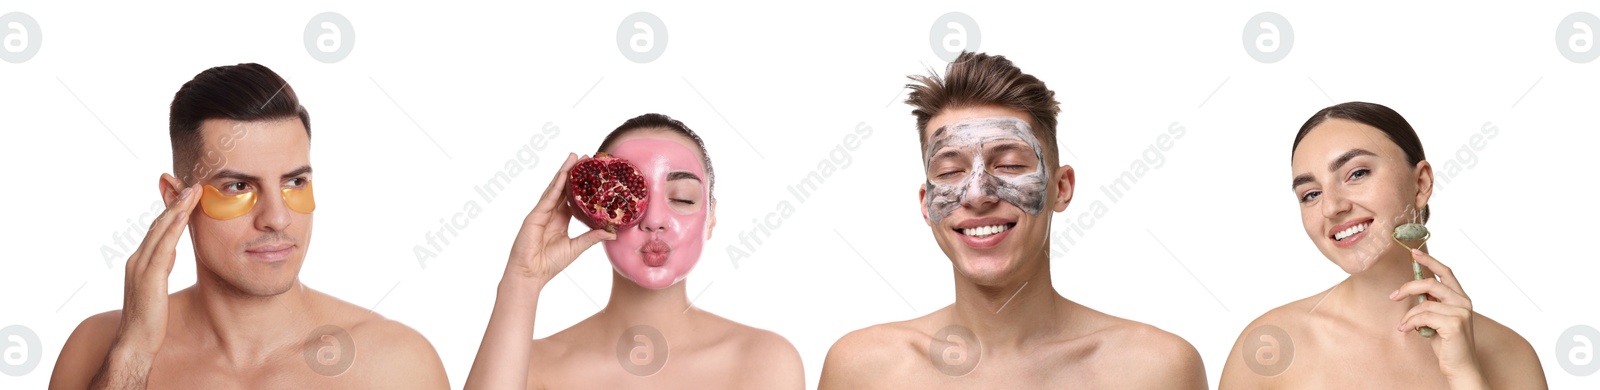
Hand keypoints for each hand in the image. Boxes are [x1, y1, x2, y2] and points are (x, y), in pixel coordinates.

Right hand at [91, 184, 198, 387]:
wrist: (135, 343)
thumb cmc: (149, 320)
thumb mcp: (156, 288)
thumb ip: (161, 269)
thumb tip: (169, 256)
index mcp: (140, 262)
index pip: (158, 229)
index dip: (171, 210)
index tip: (185, 193)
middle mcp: (137, 260)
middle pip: (158, 224)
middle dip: (175, 202)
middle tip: (192, 183)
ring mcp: (141, 267)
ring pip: (161, 230)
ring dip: (177, 208)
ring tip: (194, 190)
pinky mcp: (149, 277)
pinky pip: (163, 247)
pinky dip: (173, 228)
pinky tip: (184, 215)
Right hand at [504, 153, 614, 286]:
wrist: (531, 274)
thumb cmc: (549, 264)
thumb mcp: (577, 248)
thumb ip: (592, 237)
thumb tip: (612, 232)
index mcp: (561, 220)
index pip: (573, 198)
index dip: (582, 186)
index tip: (593, 173)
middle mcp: (551, 213)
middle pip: (564, 188)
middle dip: (573, 172)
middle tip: (585, 156)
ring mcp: (542, 212)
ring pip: (555, 188)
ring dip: (564, 172)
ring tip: (574, 157)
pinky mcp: (535, 215)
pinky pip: (548, 197)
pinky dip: (556, 185)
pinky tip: (563, 174)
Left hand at [1389, 249, 1486, 387]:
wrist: (1460, 366)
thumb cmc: (1447, 343)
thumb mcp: (1437, 319)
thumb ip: (1431, 303)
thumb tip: (1412, 290)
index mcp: (1460, 298)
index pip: (1446, 272)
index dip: (1430, 261)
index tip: (1414, 253)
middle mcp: (1463, 302)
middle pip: (1430, 283)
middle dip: (1408, 287)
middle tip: (1393, 296)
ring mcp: (1460, 312)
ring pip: (1424, 303)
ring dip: (1408, 315)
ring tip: (1404, 325)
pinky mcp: (1454, 324)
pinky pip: (1422, 316)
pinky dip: (1410, 322)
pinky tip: (1406, 330)